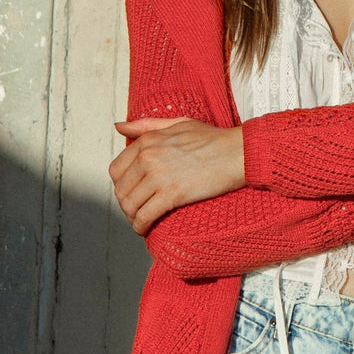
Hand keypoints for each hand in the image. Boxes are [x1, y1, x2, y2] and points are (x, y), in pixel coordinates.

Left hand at [110, 116, 245, 235]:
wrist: (238, 152)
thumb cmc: (213, 138)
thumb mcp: (177, 123)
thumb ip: (145, 125)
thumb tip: (118, 126)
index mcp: (147, 141)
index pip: (116, 169)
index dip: (121, 185)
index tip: (132, 193)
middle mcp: (148, 157)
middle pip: (121, 190)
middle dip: (126, 204)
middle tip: (137, 211)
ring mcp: (159, 176)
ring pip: (130, 205)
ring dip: (132, 217)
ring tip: (141, 221)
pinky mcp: (172, 194)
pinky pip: (145, 216)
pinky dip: (140, 226)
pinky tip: (144, 230)